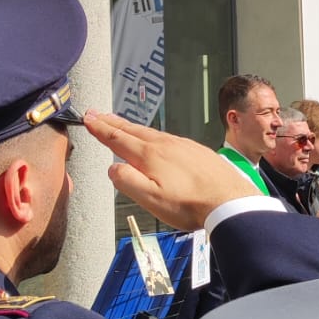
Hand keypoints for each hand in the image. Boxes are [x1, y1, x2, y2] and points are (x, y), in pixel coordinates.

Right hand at [82, 113, 254, 229]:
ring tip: (121, 123)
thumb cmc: (190, 205)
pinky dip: (153, 134)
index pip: (118, 138)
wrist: (230, 200)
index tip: (88, 119)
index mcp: (150, 155)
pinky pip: (169, 137)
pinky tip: (155, 139)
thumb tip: (113, 167)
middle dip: (112, 122)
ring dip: (132, 126)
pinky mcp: (197, 151)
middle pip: (133, 130)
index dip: (101, 129)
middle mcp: (165, 144)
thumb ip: (128, 181)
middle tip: (97, 114)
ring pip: (151, 132)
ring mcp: (183, 145)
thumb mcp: (151, 199)